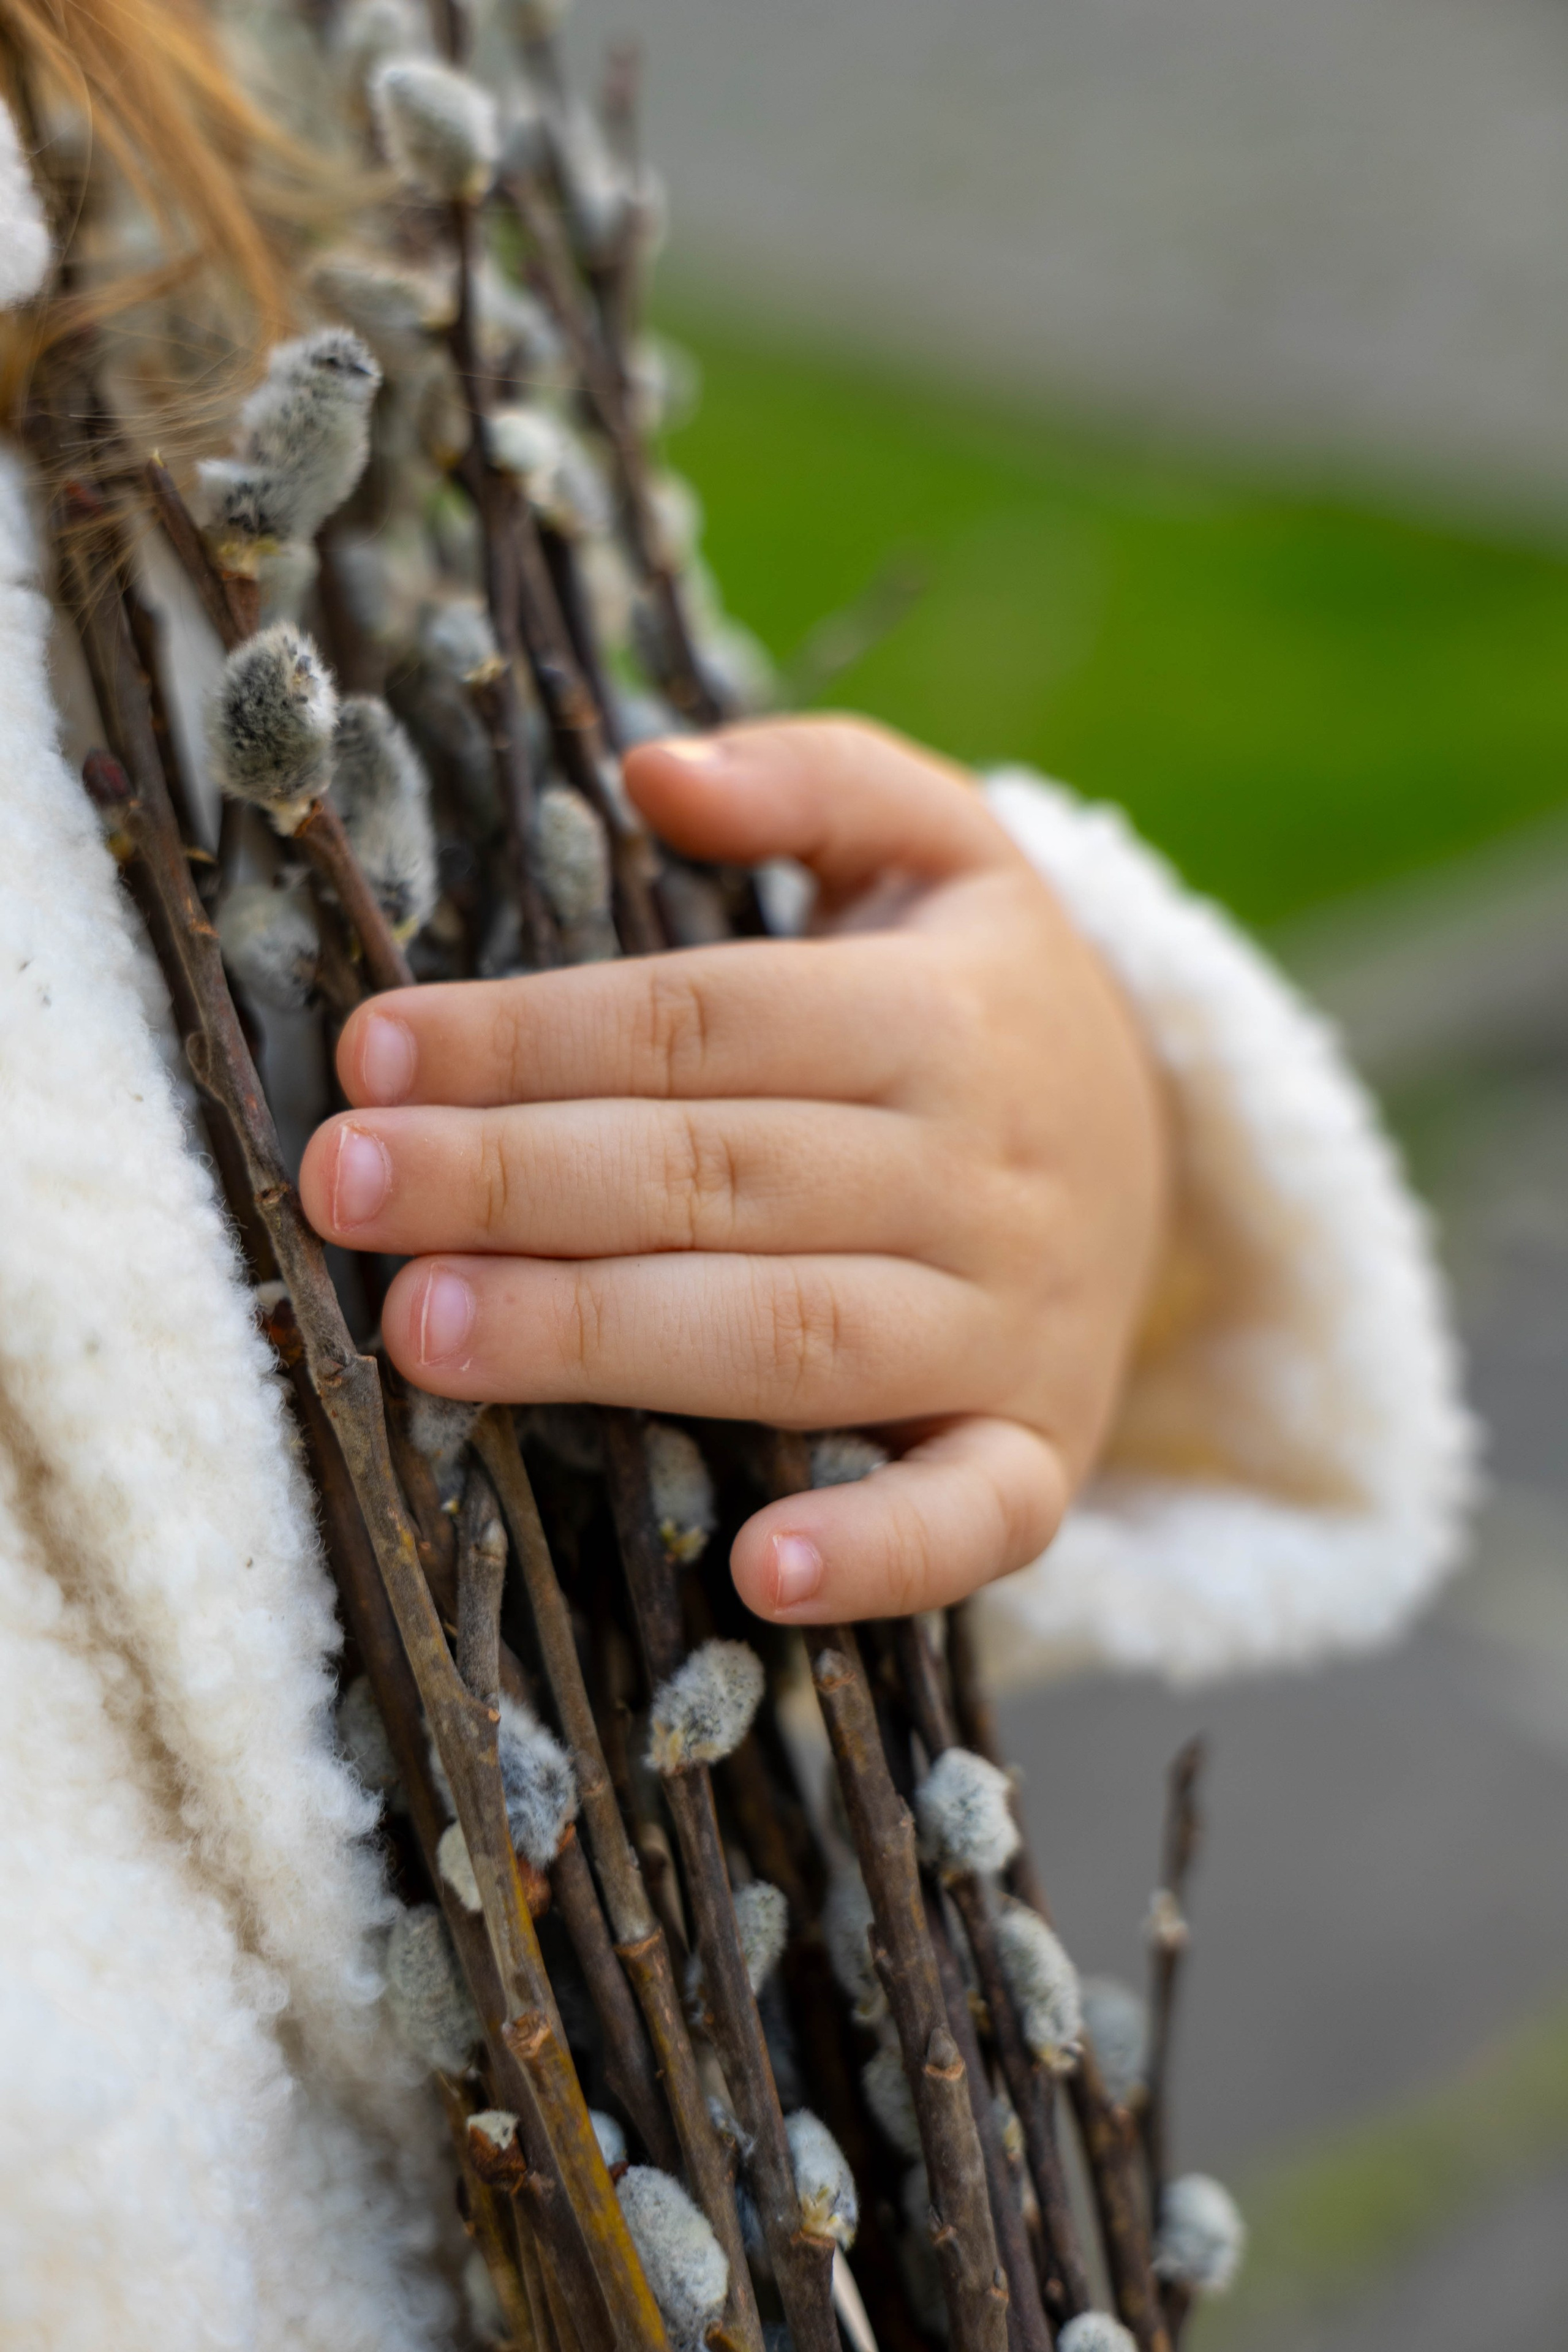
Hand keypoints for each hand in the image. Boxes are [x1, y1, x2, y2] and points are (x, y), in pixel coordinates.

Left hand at [299, 719, 1168, 1621]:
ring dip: (608, 1339)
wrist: (1163, 1163)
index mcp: (945, 1013)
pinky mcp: (1039, 1452)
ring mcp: (1017, 1326)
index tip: (375, 1050)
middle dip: (519, 1180)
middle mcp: (982, 1173)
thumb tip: (650, 767)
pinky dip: (879, 1551)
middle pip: (721, 1174)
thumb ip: (810, 783)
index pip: (706, 1022)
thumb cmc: (986, 1003)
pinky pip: (975, 1516)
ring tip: (428, 1331)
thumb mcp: (941, 849)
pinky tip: (759, 1571)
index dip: (535, 1036)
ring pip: (795, 1335)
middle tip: (348, 1189)